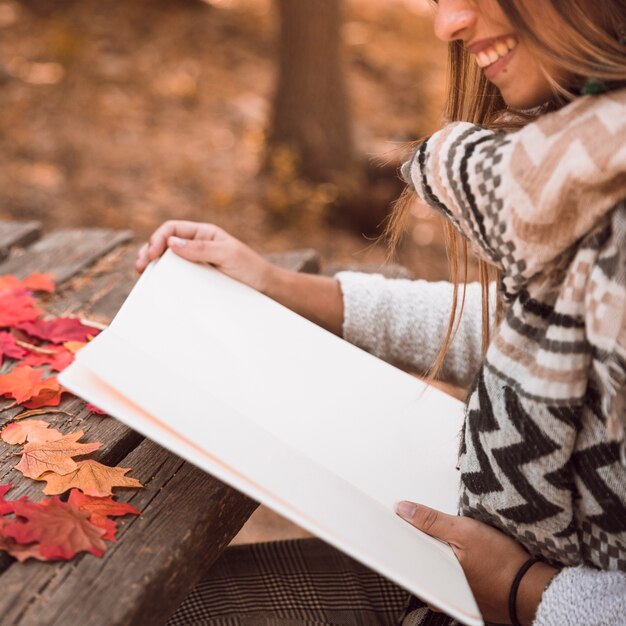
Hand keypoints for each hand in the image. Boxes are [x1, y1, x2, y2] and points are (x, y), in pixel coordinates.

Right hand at [135, 220, 275, 292]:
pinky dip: (164, 276)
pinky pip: (177, 274)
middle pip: (165, 242)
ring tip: (142, 271)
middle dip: (149, 250)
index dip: (159, 238)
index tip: (152, 253)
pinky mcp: (198, 278)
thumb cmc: (251, 268)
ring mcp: (196, 262)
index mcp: (204, 233)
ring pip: (168, 259)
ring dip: (153, 263)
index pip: (173, 229)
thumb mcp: (228, 254)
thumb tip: (172, 243)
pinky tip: (157, 281)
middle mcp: (198, 245)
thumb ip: (201, 248)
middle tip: (140, 265)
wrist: (265, 288)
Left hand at [395, 501, 557, 624]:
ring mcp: (451, 597)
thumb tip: (402, 509)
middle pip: (419, 559)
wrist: (534, 588)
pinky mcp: (463, 596)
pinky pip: (447, 574)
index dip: (402, 533)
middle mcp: (438, 594)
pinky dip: (449, 560)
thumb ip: (431, 521)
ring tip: (447, 537)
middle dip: (419, 540)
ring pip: (434, 566)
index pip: (407, 553)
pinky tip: (458, 550)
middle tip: (423, 521)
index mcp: (433, 580)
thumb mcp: (464, 532)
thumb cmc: (504, 563)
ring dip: (435, 550)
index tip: (397, 518)